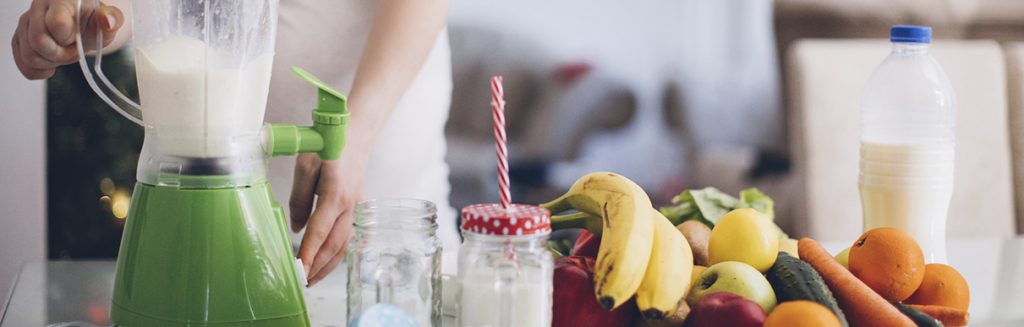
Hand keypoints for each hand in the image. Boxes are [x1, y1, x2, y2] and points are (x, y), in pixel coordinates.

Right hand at [12, 0, 123, 79]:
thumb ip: (112, 18)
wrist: (83, 27)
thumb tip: (106, 20)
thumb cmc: (93, 23)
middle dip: (61, 55)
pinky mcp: (20, 40)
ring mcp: (26, 24)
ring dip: (51, 63)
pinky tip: (52, 65)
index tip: (78, 39)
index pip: (56, 24)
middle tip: (74, 51)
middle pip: (38, 42)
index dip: (69, 39)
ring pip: (29, 55)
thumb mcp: (110, 20)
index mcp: (60, 0)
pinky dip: (39, 71)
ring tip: (64, 54)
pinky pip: (23, 64)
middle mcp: (38, 8)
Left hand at [290, 150, 369, 285]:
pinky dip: (336, 253)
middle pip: (335, 245)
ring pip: (343, 245)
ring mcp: (355, 208)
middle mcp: (349, 206)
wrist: (357, 133)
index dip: (308, 253)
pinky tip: (327, 261)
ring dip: (328, 265)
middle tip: (303, 282)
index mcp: (335, 195)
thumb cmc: (329, 145)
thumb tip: (296, 227)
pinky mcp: (355, 208)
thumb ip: (299, 198)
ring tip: (313, 279)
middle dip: (318, 266)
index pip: (319, 231)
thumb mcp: (305, 166)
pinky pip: (347, 236)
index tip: (298, 269)